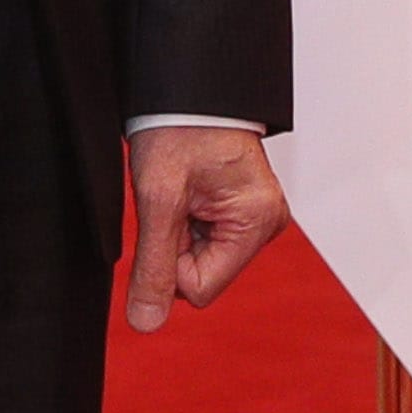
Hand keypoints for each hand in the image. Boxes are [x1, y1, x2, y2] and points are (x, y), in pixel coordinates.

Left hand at [125, 126, 289, 331]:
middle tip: (171, 199)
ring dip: (177, 232)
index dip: (168, 263)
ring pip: (200, 259)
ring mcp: (256, 218)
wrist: (187, 89)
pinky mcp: (243, 212)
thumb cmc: (180, 127)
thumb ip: (153, 266)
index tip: (165, 217)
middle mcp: (266, 224)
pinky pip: (205, 240)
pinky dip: (184, 222)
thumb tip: (145, 322)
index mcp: (257, 222)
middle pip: (202, 275)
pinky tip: (186, 192)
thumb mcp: (159, 199)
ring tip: (179, 190)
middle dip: (174, 246)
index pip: (200, 289)